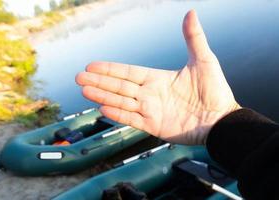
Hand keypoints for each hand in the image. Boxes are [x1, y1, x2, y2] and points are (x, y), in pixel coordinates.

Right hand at [76, 10, 239, 144]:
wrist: (222, 120)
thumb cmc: (216, 91)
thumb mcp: (204, 60)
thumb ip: (193, 38)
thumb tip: (191, 12)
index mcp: (157, 79)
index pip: (128, 72)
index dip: (110, 69)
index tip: (92, 65)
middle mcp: (150, 94)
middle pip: (119, 86)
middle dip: (99, 81)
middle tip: (79, 77)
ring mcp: (150, 111)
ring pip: (121, 101)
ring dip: (102, 95)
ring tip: (84, 90)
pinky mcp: (154, 126)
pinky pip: (132, 119)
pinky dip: (117, 114)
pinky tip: (103, 107)